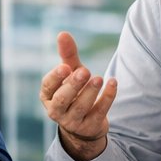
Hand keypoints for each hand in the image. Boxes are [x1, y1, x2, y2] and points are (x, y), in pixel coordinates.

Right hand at [39, 32, 115, 160]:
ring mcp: (73, 122)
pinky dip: (107, 98)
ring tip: (99, 78)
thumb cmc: (74, 92)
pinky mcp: (90, 127)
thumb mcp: (70, 74)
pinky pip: (99, 112)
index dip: (55, 77)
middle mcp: (57, 111)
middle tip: (84, 71)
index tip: (66, 67)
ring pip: (80, 108)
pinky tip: (113, 83)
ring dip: (90, 92)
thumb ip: (67, 55)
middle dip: (73, 85)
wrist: (85, 124)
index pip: (47, 87)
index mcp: (48, 96)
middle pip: (62, 99)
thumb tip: (63, 33)